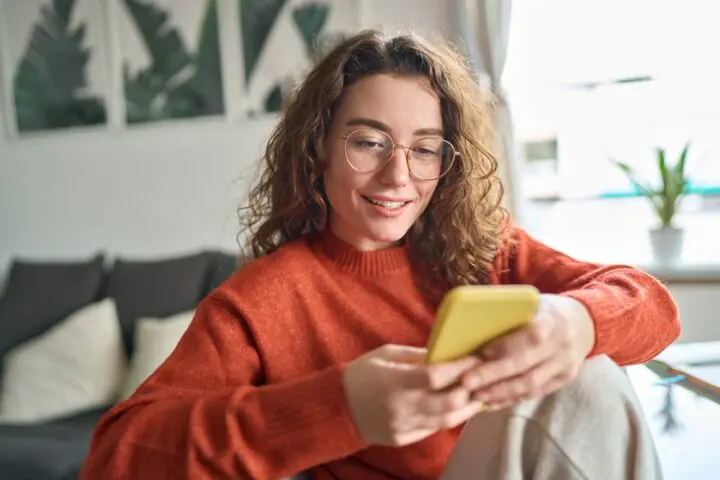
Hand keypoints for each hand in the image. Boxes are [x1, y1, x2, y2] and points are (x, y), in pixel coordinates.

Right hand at [342, 344, 484, 446]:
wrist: (337, 408)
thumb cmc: (361, 374)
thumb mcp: (386, 355)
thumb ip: (416, 355)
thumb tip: (446, 353)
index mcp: (394, 381)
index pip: (436, 376)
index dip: (460, 367)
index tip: (475, 358)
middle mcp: (401, 406)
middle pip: (449, 403)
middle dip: (470, 390)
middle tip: (482, 378)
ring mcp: (403, 426)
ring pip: (447, 421)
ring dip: (467, 407)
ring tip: (477, 394)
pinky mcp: (403, 438)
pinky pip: (434, 429)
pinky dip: (449, 417)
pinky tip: (457, 407)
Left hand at [462, 294, 595, 410]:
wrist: (585, 323)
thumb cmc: (547, 310)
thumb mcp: (534, 302)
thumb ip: (512, 314)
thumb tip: (473, 326)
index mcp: (553, 320)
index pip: (531, 336)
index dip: (506, 346)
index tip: (482, 352)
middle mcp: (562, 345)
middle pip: (526, 366)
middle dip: (493, 376)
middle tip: (467, 382)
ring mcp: (565, 366)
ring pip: (530, 385)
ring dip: (500, 393)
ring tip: (475, 395)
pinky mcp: (563, 380)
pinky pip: (535, 393)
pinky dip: (511, 399)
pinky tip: (491, 401)